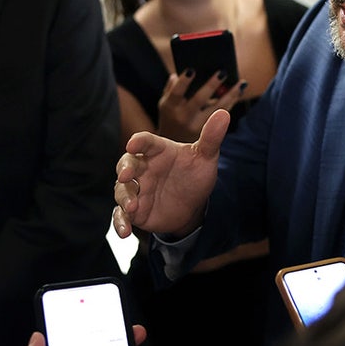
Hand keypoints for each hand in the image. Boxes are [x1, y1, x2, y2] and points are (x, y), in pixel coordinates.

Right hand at [113, 111, 229, 239]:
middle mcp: (143, 168)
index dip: (139, 141)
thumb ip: (211, 137)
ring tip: (132, 206)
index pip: (145, 141)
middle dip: (124, 168)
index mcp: (158, 151)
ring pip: (122, 190)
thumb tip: (224, 113)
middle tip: (126, 175)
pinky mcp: (134, 210)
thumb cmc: (195, 174)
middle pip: (127, 164)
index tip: (134, 143)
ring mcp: (136, 189)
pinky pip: (121, 215)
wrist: (193, 205)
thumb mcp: (205, 157)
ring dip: (124, 197)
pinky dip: (120, 222)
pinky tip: (124, 232)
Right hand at [156, 71, 245, 142]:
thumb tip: (180, 73)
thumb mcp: (166, 103)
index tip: (192, 70)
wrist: (174, 150)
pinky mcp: (209, 132)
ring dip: (230, 94)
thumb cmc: (171, 117)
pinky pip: (222, 114)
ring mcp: (197, 126)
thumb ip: (172, 87)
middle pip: (199, 100)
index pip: (176, 92)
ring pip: (216, 108)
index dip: (183, 82)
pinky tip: (238, 92)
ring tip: (241, 83)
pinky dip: (231, 102)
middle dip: (211, 85)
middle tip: (222, 72)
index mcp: (170, 106)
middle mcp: (183, 118)